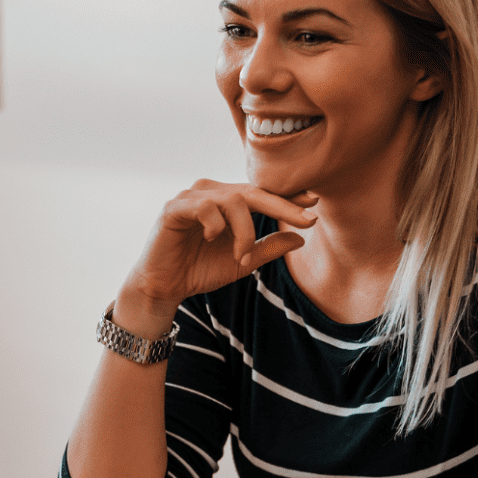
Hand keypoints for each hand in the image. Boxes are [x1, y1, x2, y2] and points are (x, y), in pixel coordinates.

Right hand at [125, 180, 316, 316]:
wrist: (163, 286)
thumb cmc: (199, 271)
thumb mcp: (241, 262)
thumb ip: (268, 249)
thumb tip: (300, 239)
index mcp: (226, 202)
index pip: (261, 194)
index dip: (287, 197)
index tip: (314, 201)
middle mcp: (210, 192)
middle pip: (253, 191)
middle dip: (282, 206)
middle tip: (306, 221)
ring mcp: (191, 197)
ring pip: (233, 200)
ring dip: (245, 231)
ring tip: (241, 255)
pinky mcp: (174, 207)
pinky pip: (205, 207)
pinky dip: (216, 225)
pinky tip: (212, 239)